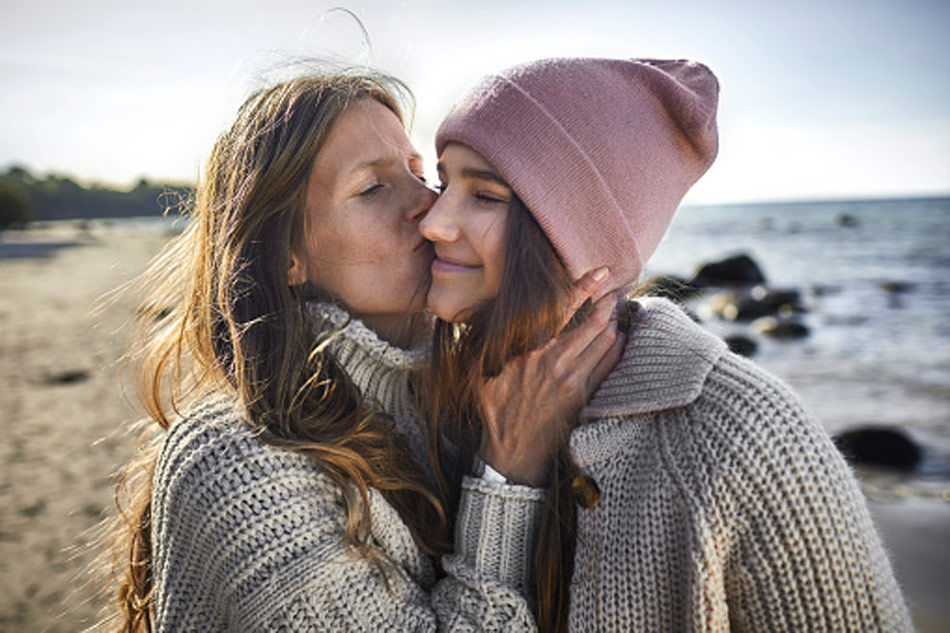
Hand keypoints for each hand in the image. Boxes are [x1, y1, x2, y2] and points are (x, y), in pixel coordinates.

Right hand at [477, 267, 625, 485]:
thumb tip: (495, 308)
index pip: (564, 309)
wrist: (512, 451)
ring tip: (617, 309)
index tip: (602, 271)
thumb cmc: (494, 406)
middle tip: (616, 288)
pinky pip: (610, 364)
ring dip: (615, 321)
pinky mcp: (585, 396)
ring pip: (607, 340)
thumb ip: (492, 338)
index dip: (586, 286)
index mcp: (530, 350)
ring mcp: (574, 380)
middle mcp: (555, 362)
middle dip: (609, 301)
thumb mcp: (481, 369)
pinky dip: (618, 346)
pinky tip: (618, 337)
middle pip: (595, 322)